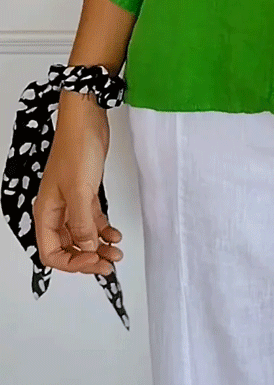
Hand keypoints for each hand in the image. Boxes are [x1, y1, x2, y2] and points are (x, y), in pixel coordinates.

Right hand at [32, 90, 123, 276]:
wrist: (87, 120)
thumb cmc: (77, 148)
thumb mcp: (80, 191)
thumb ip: (82, 223)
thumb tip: (87, 248)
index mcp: (46, 213)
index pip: (52, 253)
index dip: (72, 262)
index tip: (93, 260)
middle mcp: (57, 211)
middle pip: (68, 247)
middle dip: (87, 258)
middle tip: (108, 264)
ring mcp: (72, 202)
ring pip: (82, 235)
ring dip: (98, 246)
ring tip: (115, 252)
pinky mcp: (86, 193)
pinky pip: (92, 220)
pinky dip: (103, 230)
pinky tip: (114, 234)